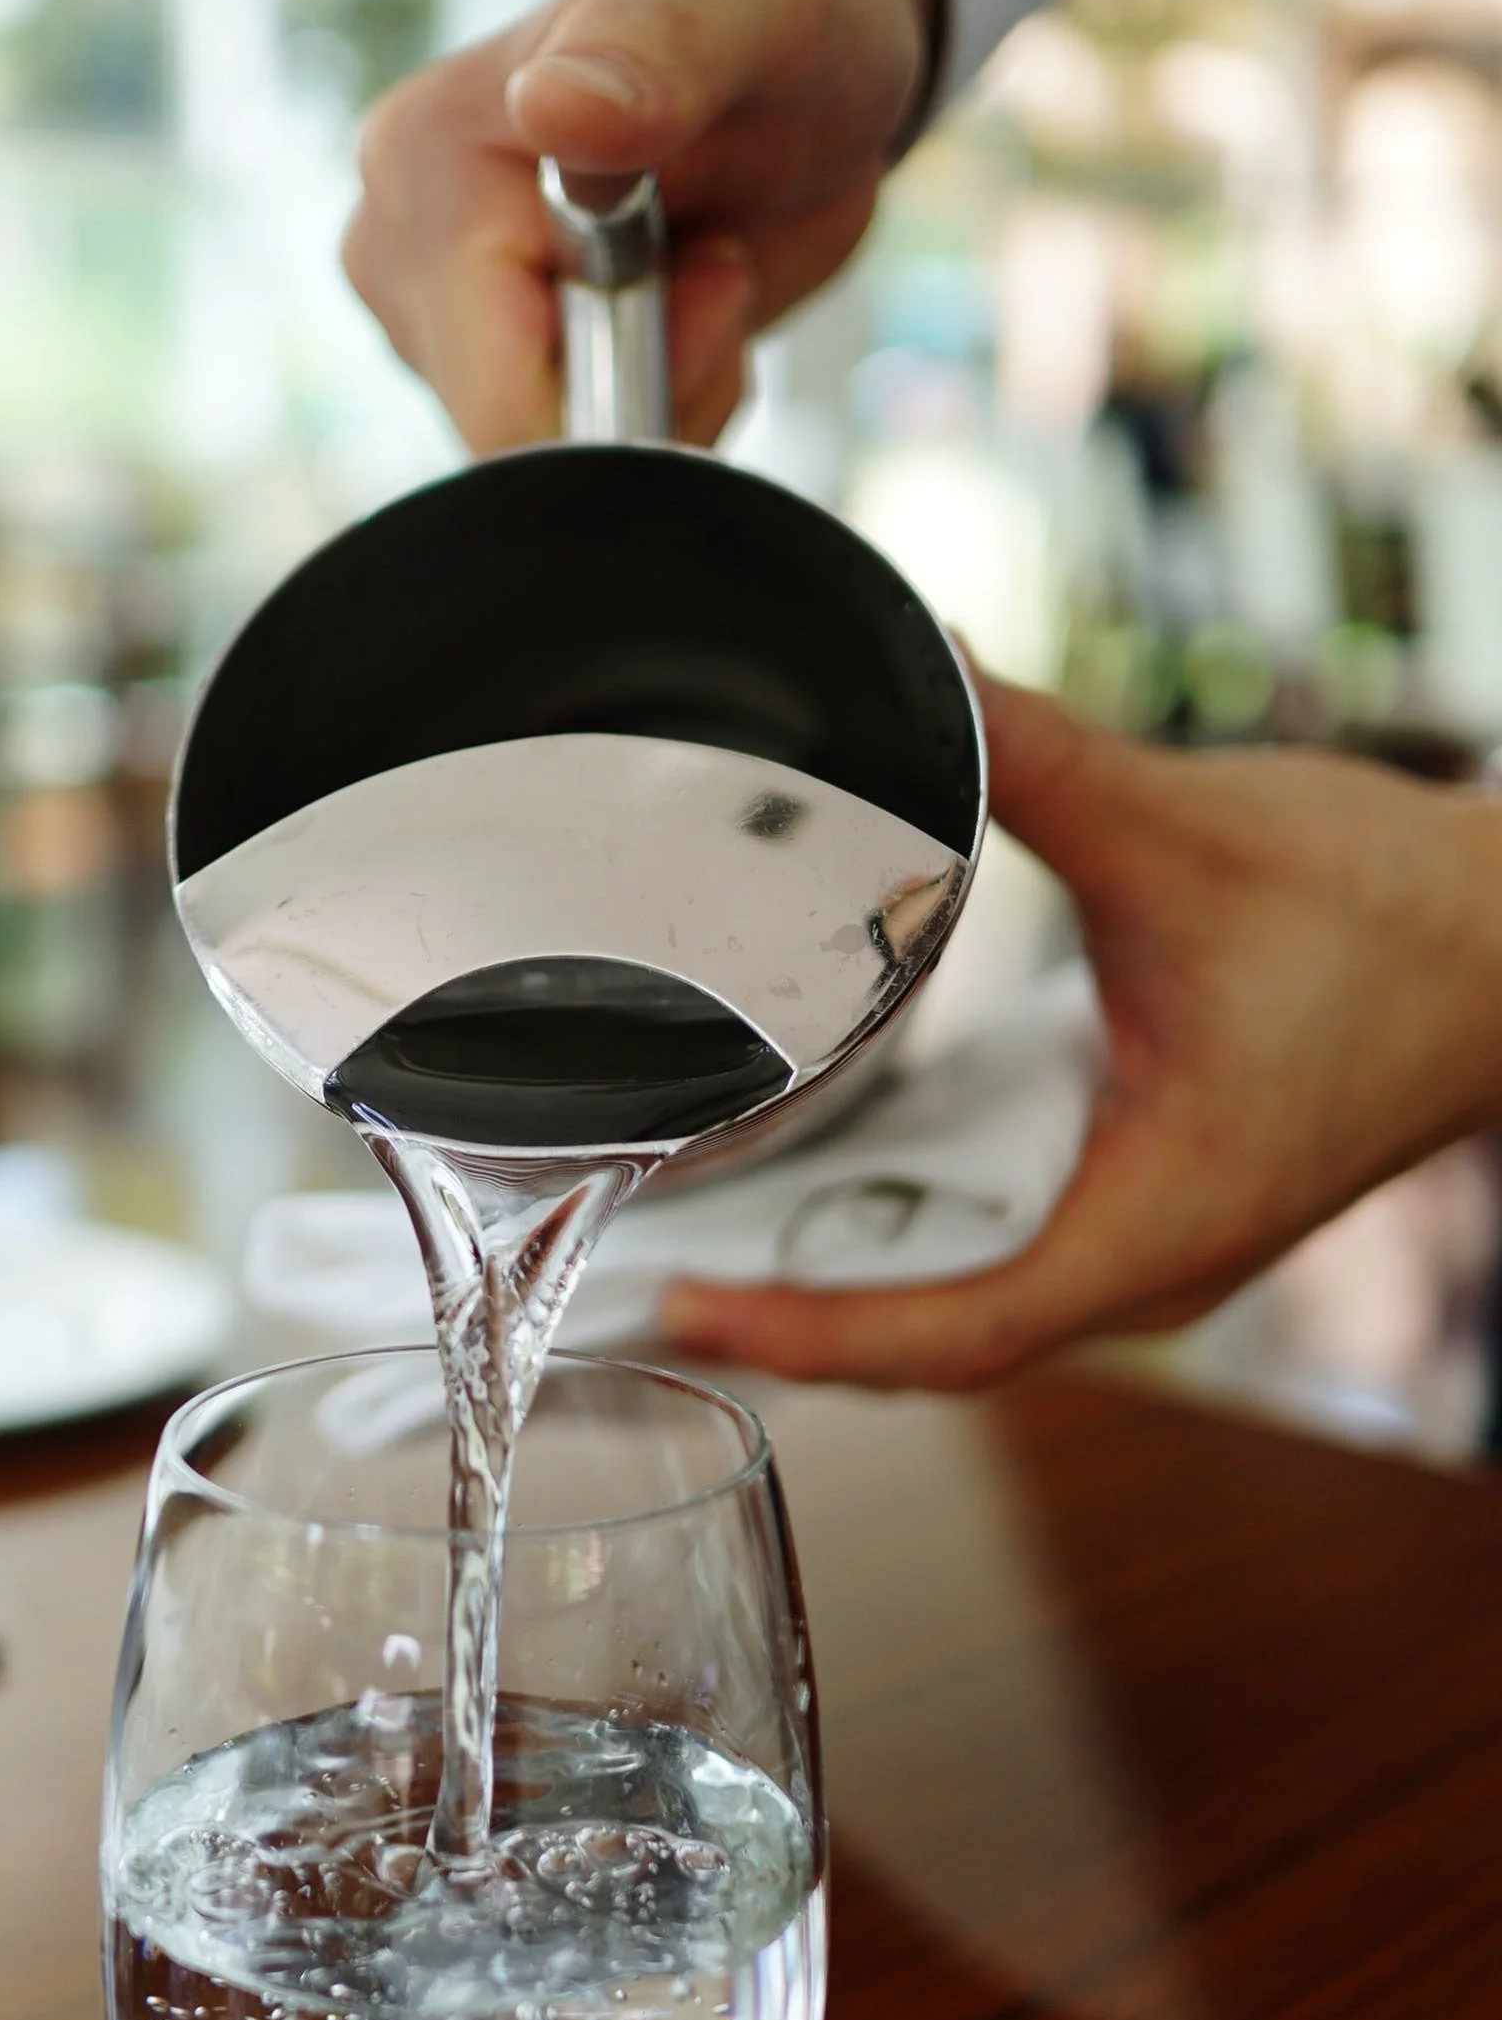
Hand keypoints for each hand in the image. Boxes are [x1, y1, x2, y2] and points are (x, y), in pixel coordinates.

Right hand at [342, 0, 938, 453]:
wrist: (802, 59)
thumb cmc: (780, 14)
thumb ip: (655, 48)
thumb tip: (553, 109)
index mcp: (425, 159)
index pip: (495, 392)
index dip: (623, 395)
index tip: (713, 274)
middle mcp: (400, 243)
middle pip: (521, 433)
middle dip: (648, 385)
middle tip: (716, 259)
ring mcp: (431, 313)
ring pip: (554, 451)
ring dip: (664, 389)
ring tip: (702, 263)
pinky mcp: (477, 356)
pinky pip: (577, 448)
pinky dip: (656, 401)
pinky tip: (677, 301)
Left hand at [664, 680, 1501, 1391]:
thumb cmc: (1392, 919)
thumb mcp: (1187, 833)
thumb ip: (1031, 756)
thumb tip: (909, 672)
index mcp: (1157, 1220)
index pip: (953, 1336)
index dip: (808, 1334)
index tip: (683, 1308)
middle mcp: (1144, 1267)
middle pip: (928, 1348)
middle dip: (781, 1320)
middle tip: (626, 1266)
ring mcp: (1145, 1248)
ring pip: (959, 1308)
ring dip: (830, 1285)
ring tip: (686, 1237)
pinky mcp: (1144, 1205)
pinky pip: (993, 1254)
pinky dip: (895, 1237)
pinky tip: (811, 1186)